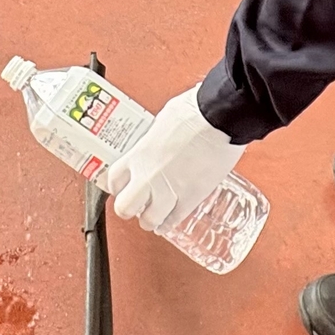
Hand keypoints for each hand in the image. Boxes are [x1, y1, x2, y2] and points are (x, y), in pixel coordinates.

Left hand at [106, 85, 242, 231]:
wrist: (221, 117)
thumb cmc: (195, 111)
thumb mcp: (163, 120)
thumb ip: (156, 138)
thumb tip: (159, 139)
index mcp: (140, 154)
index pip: (114, 179)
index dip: (116, 185)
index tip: (121, 185)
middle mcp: (149, 176)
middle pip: (125, 207)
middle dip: (128, 207)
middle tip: (135, 203)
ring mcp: (170, 190)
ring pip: (149, 220)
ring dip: (150, 218)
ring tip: (153, 214)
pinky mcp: (192, 198)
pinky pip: (174, 220)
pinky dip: (169, 223)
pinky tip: (168, 221)